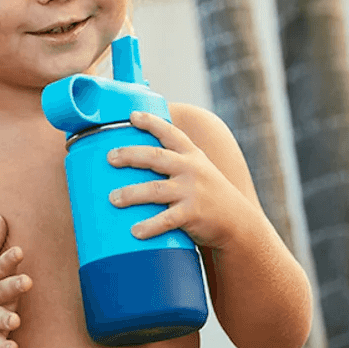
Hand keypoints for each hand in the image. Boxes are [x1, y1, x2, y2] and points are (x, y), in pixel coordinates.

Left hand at [106, 111, 260, 248]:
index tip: (132, 116)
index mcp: (191, 155)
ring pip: (155, 189)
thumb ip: (176, 160)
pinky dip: (149, 226)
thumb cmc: (209, 194)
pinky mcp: (192, 214)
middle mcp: (191, 169)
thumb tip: (137, 155)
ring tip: (113, 198)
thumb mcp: (198, 169)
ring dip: (131, 194)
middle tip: (110, 157)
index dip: (151, 122)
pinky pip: (166, 220)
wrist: (238, 222)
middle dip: (130, 155)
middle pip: (155, 157)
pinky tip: (135, 231)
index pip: (170, 132)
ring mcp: (191, 191)